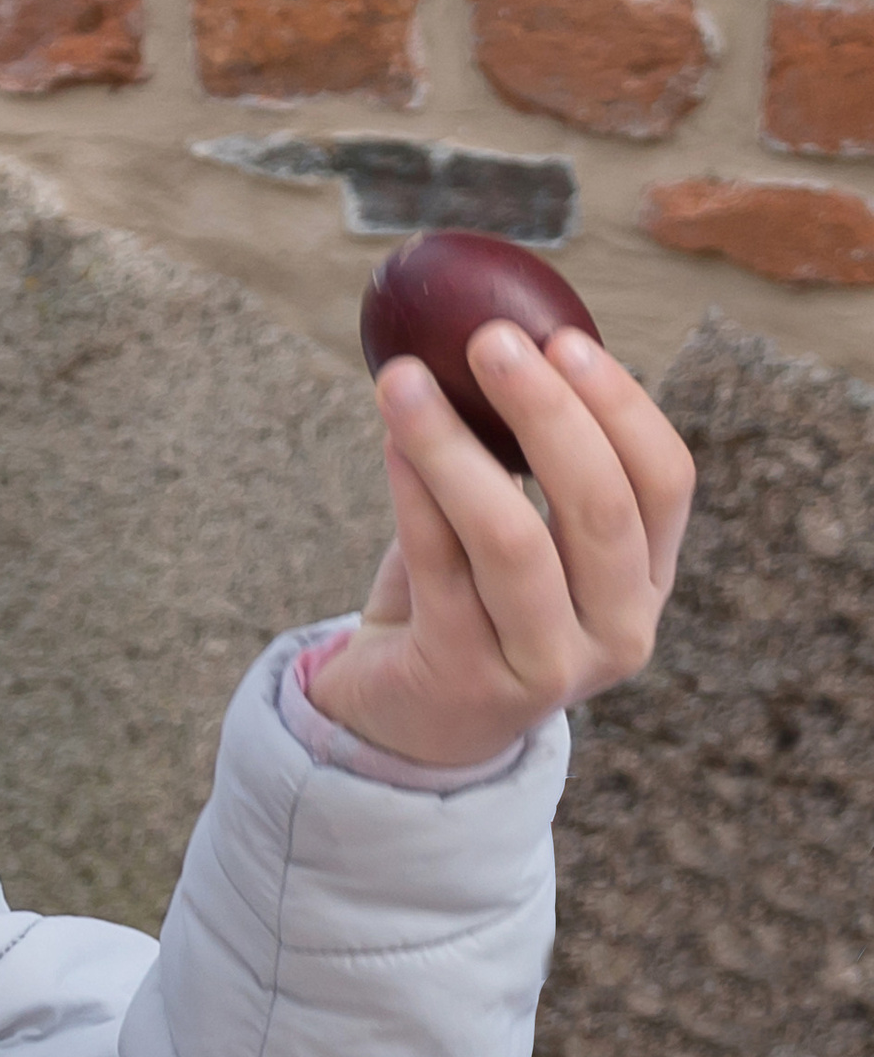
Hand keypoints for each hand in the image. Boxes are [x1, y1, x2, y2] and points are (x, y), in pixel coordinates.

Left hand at [304, 323, 693, 770]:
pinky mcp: (464, 680)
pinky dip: (413, 493)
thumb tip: (503, 334)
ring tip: (404, 379)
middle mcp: (615, 633)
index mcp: (646, 585)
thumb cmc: (468, 604)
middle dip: (547, 410)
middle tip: (492, 340)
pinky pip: (439, 567)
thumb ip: (531, 463)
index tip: (565, 340)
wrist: (402, 722)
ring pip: (513, 540)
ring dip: (455, 447)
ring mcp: (545, 668)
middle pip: (600, 507)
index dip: (622, 405)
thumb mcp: (525, 539)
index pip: (666, 483)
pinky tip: (391, 439)